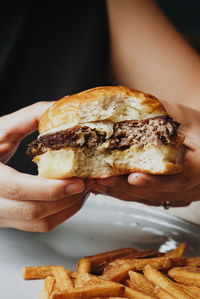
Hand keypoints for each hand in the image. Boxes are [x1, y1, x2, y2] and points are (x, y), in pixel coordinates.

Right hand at [0, 102, 86, 230]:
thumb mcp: (1, 129)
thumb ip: (29, 118)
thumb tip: (60, 107)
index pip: (19, 189)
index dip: (51, 188)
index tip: (77, 181)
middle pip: (34, 211)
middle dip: (67, 198)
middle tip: (88, 181)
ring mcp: (1, 215)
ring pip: (40, 222)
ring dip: (68, 207)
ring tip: (84, 187)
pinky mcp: (11, 220)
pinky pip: (40, 226)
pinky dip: (61, 213)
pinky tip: (72, 197)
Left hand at [93, 103, 199, 207]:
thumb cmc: (199, 126)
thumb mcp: (185, 117)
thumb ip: (162, 115)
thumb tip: (130, 105)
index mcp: (199, 167)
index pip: (176, 178)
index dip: (154, 181)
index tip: (133, 177)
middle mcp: (191, 186)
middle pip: (156, 192)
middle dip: (126, 187)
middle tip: (104, 180)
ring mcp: (181, 194)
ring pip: (149, 198)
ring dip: (123, 193)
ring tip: (100, 185)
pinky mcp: (171, 196)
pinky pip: (147, 199)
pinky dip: (128, 194)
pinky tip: (110, 189)